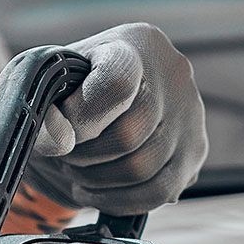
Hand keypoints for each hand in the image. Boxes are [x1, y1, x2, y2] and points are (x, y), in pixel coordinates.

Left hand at [28, 23, 208, 216]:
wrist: (96, 106)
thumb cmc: (69, 91)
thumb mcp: (50, 83)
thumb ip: (47, 107)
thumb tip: (57, 140)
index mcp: (136, 43)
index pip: (117, 84)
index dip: (81, 119)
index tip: (59, 134)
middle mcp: (174, 74)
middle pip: (128, 137)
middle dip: (84, 156)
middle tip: (66, 154)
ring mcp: (191, 115)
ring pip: (142, 169)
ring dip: (98, 180)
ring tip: (79, 169)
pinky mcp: (196, 151)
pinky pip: (160, 192)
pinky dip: (119, 200)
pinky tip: (96, 190)